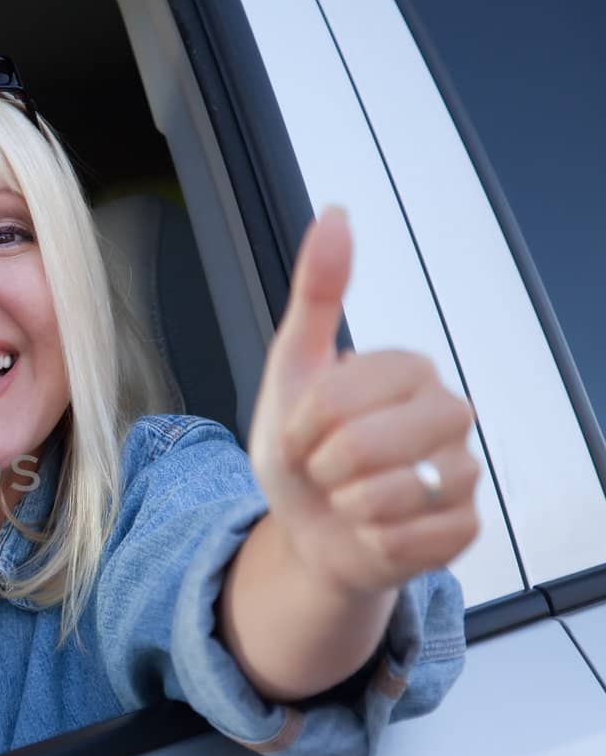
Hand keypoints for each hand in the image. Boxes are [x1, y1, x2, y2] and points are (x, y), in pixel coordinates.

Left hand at [246, 207, 480, 595]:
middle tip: (325, 468)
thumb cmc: (303, 451)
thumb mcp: (293, 369)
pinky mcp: (463, 527)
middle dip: (321, 466)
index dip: (301, 425)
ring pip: (389, 494)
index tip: (300, 432)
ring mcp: (462, 472)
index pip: (338, 395)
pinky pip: (407, 538)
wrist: (308, 531)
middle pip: (366, 444)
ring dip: (346, 505)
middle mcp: (449, 414)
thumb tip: (335, 214)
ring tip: (349, 497)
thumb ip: (318, 294)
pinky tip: (373, 531)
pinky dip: (372, 540)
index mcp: (408, 370)